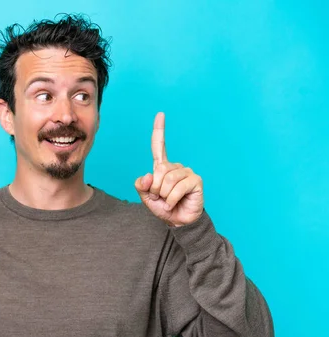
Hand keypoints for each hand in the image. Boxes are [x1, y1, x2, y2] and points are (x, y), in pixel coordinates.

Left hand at [134, 112, 203, 226]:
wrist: (178, 221)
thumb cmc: (163, 207)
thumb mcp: (146, 197)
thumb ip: (141, 186)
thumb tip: (147, 176)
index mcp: (162, 167)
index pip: (159, 146)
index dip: (159, 130)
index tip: (160, 114)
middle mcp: (175, 167)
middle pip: (158, 170)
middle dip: (155, 188)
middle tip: (161, 197)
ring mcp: (187, 172)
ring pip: (167, 180)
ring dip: (164, 195)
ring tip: (169, 200)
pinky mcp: (195, 181)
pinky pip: (177, 188)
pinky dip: (172, 199)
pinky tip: (175, 203)